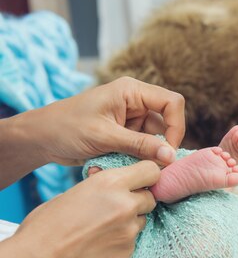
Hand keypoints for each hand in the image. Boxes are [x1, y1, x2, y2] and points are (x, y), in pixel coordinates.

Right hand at [10, 160, 159, 257]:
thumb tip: (114, 184)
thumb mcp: (75, 192)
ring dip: (130, 221)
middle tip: (117, 208)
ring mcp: (129, 230)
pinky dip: (121, 240)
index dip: (147, 177)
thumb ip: (101, 187)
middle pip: (150, 198)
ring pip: (142, 220)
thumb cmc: (46, 225)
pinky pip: (133, 240)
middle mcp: (125, 204)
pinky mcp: (128, 251)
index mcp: (110, 183)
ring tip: (103, 228)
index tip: (141, 182)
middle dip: (138, 200)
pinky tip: (100, 244)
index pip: (151, 171)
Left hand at [26, 76, 185, 166]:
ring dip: (146, 155)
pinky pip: (143, 148)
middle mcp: (136, 102)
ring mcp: (132, 119)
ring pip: (156, 139)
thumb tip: (171, 156)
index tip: (168, 151)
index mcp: (131, 91)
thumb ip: (140, 145)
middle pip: (167, 123)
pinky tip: (117, 164)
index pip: (172, 103)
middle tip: (152, 165)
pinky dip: (135, 159)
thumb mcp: (105, 137)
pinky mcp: (127, 134)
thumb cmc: (66, 128)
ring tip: (125, 164)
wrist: (41, 138)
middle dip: (161, 145)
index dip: (176, 126)